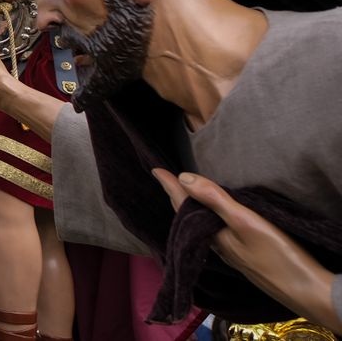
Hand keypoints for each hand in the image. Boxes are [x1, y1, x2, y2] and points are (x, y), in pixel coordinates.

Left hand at [153, 169, 341, 330]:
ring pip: (201, 226)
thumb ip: (215, 200)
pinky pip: (216, 234)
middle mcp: (216, 245)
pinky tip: (214, 219)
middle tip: (165, 179)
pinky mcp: (244, 257)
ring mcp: (230, 253)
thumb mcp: (245, 222)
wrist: (307, 291)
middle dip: (176, 196)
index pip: (183, 205)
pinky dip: (208, 220)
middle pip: (189, 216)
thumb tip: (184, 178)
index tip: (155, 169)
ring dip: (192, 208)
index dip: (170, 185)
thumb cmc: (278, 255)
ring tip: (184, 195)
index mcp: (212, 235)